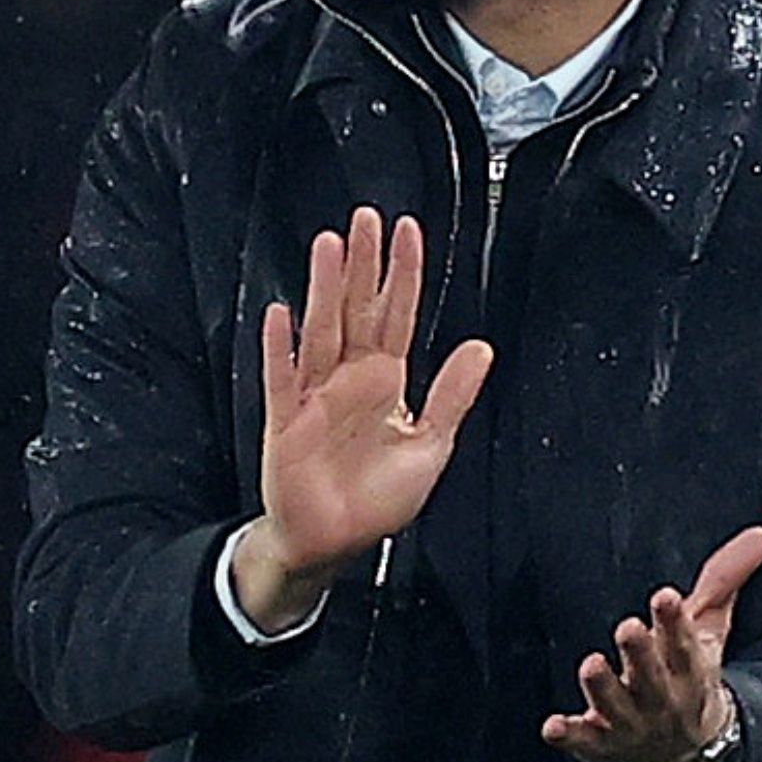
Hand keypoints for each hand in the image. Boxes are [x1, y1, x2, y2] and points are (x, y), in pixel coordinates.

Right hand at [234, 206, 494, 631]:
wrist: (332, 543)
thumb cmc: (375, 499)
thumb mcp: (430, 447)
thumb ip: (451, 397)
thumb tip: (480, 349)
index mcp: (385, 382)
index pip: (396, 316)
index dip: (403, 274)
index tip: (408, 232)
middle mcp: (349, 380)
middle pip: (356, 310)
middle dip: (363, 265)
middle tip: (365, 218)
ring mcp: (315, 397)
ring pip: (321, 332)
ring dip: (324, 290)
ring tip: (329, 247)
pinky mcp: (286, 423)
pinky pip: (283, 380)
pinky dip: (281, 349)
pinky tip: (281, 316)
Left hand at [541, 526, 761, 761]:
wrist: (688, 752)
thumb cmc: (691, 676)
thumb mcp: (710, 628)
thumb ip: (724, 578)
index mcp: (689, 668)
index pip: (684, 643)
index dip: (674, 621)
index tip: (664, 596)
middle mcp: (662, 698)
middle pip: (650, 676)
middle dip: (640, 654)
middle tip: (627, 627)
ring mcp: (632, 723)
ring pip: (616, 707)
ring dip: (604, 689)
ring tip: (591, 666)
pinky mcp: (602, 742)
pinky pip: (584, 741)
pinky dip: (569, 735)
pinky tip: (552, 727)